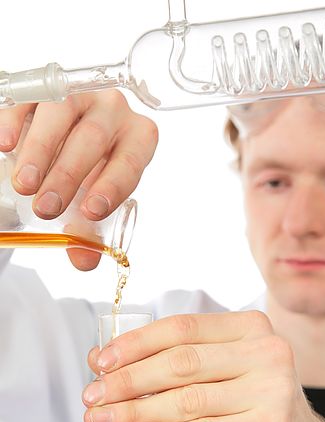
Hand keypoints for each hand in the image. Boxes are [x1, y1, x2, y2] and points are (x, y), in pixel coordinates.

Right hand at [0, 92, 157, 269]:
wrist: (71, 137)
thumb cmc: (91, 171)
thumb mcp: (94, 199)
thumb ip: (89, 230)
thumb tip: (84, 260)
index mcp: (138, 139)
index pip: (130, 163)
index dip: (112, 187)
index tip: (90, 211)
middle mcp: (114, 110)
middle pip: (93, 139)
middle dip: (68, 175)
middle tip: (46, 207)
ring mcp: (80, 93)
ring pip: (61, 113)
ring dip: (41, 151)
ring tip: (25, 184)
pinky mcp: (46, 84)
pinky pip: (31, 95)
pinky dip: (15, 120)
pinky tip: (5, 144)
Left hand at [83, 311, 324, 421]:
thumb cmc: (253, 407)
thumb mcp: (220, 374)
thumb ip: (171, 363)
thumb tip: (102, 361)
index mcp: (251, 327)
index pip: (183, 327)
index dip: (136, 343)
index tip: (100, 363)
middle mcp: (267, 351)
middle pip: (182, 363)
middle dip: (129, 381)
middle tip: (92, 398)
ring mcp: (273, 390)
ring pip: (188, 400)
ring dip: (136, 412)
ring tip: (101, 421)